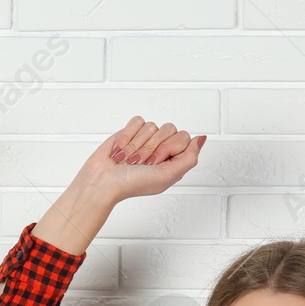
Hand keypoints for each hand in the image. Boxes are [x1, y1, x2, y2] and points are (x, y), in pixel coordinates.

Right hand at [88, 116, 206, 203]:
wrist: (103, 182)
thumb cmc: (132, 184)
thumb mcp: (168, 176)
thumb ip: (190, 158)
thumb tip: (201, 138)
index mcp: (174, 160)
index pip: (183, 138)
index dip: (169, 148)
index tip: (156, 162)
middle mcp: (162, 148)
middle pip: (169, 129)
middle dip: (152, 147)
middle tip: (142, 163)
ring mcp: (146, 139)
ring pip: (151, 125)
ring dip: (137, 145)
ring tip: (130, 160)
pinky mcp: (130, 131)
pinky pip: (137, 121)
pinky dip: (127, 136)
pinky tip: (122, 150)